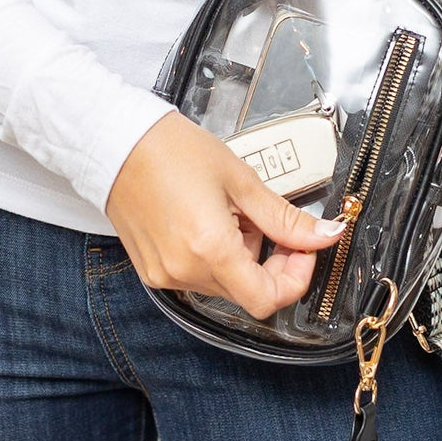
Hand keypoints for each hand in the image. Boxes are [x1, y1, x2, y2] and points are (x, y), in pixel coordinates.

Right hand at [106, 112, 344, 318]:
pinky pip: (200, 277)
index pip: (267, 299)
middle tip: (273, 225)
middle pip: (249, 293)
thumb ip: (286, 218)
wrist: (115, 141)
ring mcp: (166, 275)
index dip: (295, 279)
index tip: (302, 249)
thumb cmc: (170, 150)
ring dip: (243, 258)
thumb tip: (326, 235)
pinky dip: (216, 257)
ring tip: (232, 215)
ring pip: (227, 285)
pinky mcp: (154, 272)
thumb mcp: (241, 180)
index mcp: (209, 249)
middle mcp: (185, 271)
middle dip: (272, 263)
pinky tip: (210, 223)